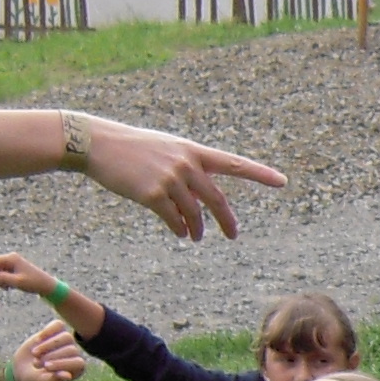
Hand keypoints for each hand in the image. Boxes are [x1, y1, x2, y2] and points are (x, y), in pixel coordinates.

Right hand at [0, 252, 60, 299]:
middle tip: (2, 288)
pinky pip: (3, 274)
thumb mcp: (17, 282)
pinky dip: (3, 281)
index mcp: (11, 258)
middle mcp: (11, 258)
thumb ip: (4, 278)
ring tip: (8, 288)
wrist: (46, 285)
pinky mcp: (14, 269)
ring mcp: (12, 263)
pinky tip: (10, 287)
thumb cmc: (33, 283)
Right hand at [10, 321, 87, 380]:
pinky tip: (37, 340)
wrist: (21, 370)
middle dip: (51, 356)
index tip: (46, 367)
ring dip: (48, 345)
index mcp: (76, 369)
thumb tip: (68, 376)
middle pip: (71, 349)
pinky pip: (58, 325)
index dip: (62, 363)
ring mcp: (66, 342)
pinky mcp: (55, 331)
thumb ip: (55, 379)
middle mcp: (74, 354)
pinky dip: (47, 331)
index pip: (78, 362)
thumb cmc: (35, 380)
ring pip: (66, 336)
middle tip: (36, 364)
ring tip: (35, 354)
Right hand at [69, 120, 285, 240]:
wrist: (97, 144)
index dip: (259, 174)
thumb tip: (198, 202)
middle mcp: (186, 164)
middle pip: (216, 199)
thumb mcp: (166, 150)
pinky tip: (181, 233)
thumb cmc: (132, 148)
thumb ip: (187, 170)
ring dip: (197, 228)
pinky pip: (174, 220)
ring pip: (194, 213)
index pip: (233, 164)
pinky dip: (180, 229)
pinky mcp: (152, 195)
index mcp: (193, 150)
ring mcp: (170, 179)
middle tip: (233, 235)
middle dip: (226, 220)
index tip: (282, 182)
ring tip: (197, 236)